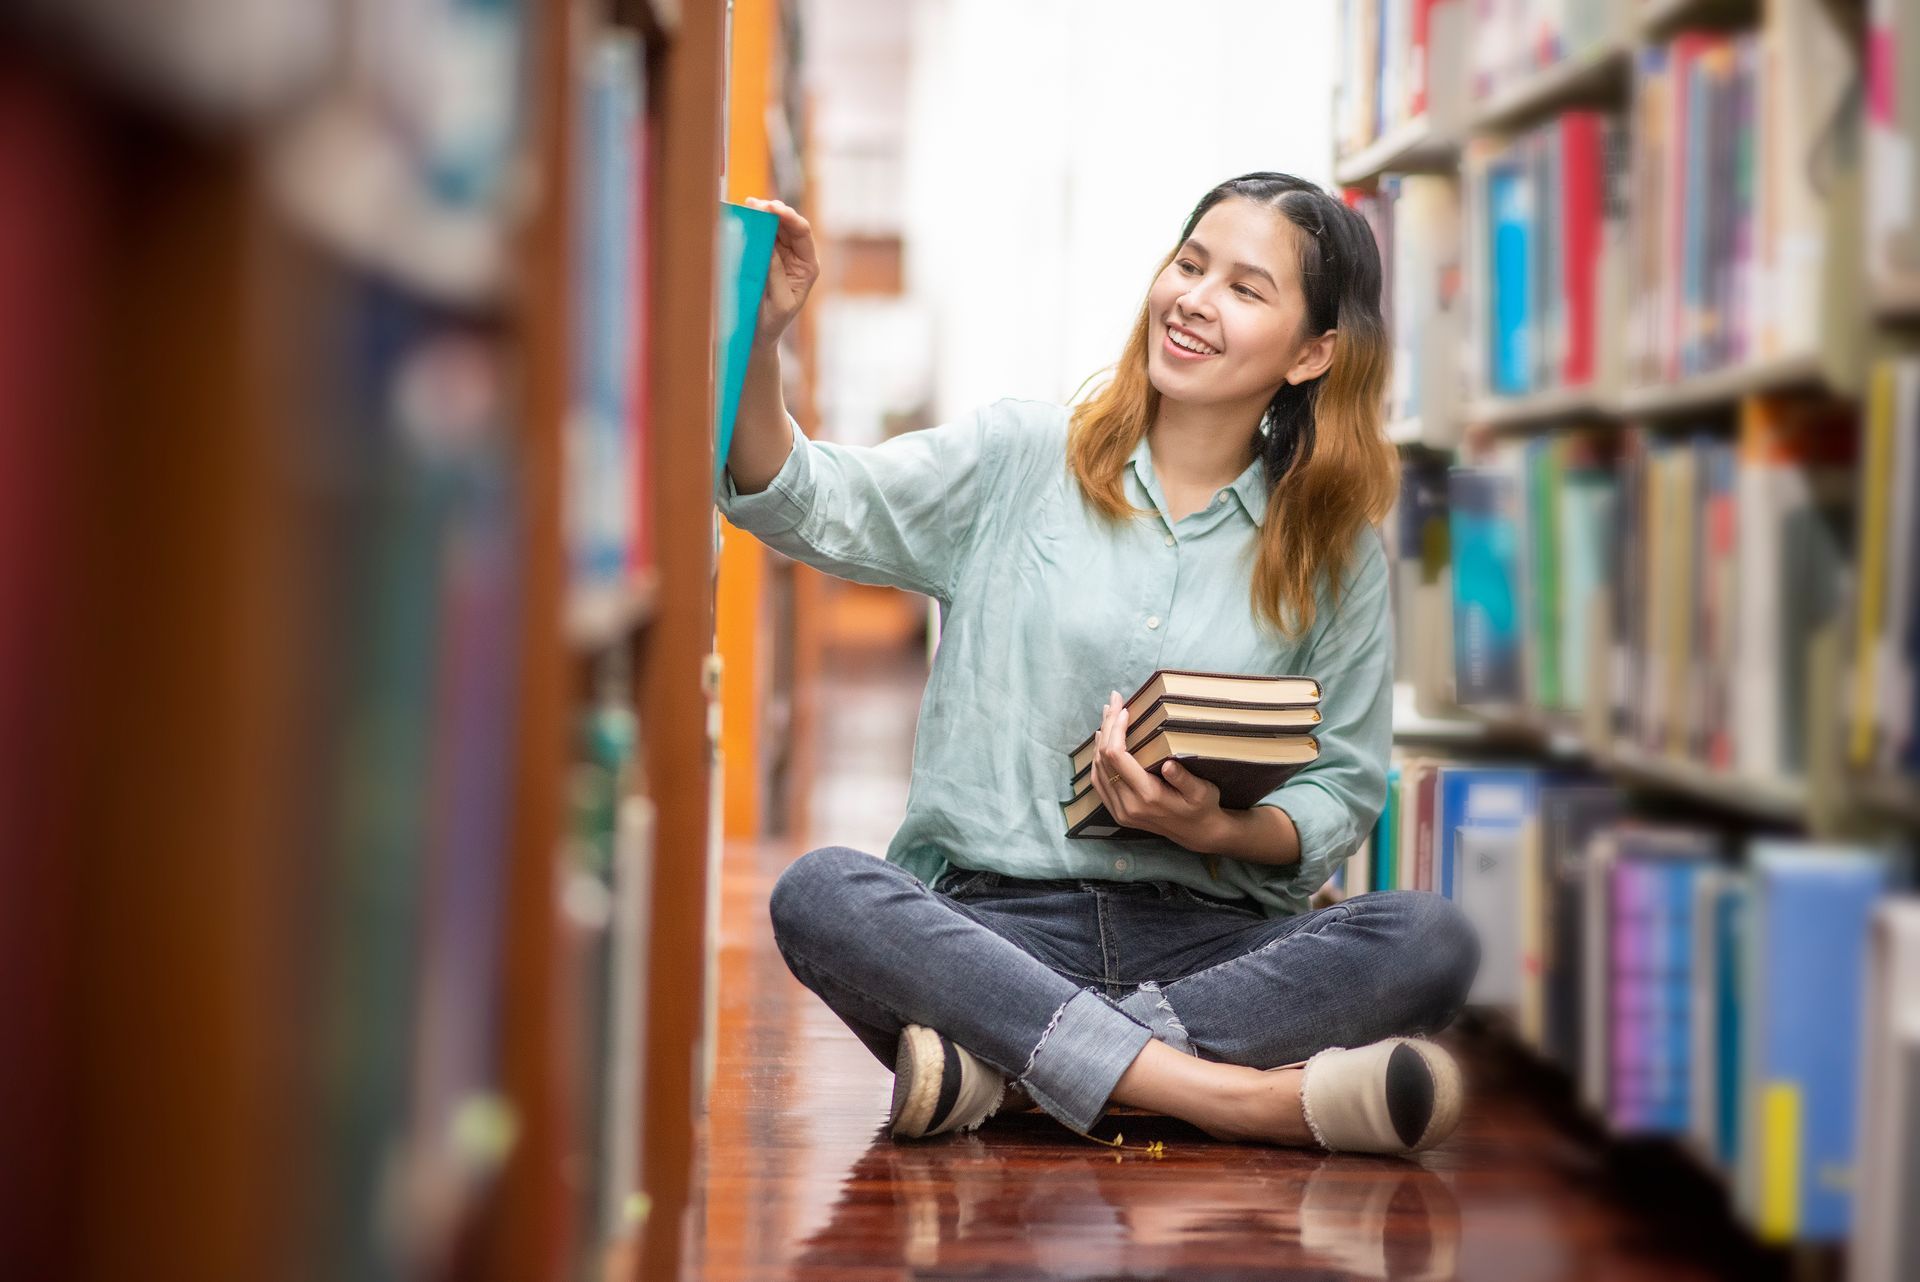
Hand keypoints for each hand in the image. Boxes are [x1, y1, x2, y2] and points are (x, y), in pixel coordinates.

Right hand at [742, 197, 817, 351]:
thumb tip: (768, 245)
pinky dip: (754, 225)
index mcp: (807, 266)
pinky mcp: (765, 257)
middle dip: (774, 212)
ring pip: (774, 227)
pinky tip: (744, 214)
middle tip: (756, 204)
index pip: (802, 234)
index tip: (774, 208)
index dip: (790, 218)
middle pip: (788, 225)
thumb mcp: (779, 301)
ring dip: (762, 215)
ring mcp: (781, 255)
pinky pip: (761, 236)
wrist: (758, 334)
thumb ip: (776, 273)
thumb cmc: (772, 322)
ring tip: (749, 206)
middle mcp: (797, 256)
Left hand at [1088, 690, 1226, 849]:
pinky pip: (1099, 781)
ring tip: (1108, 715)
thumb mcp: (1202, 792)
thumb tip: (1167, 765)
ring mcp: (1119, 810)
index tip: (1124, 709)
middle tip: (1113, 701)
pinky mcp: (1117, 811)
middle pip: (1103, 759)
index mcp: (1147, 796)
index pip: (1117, 757)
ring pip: (1097, 769)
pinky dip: (1098, 758)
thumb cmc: (1203, 807)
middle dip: (1107, 727)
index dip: (1116, 730)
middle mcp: (1127, 805)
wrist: (1198, 834)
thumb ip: (1184, 779)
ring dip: (1100, 740)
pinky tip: (1103, 741)